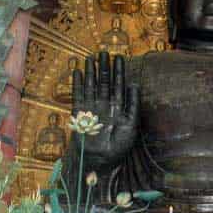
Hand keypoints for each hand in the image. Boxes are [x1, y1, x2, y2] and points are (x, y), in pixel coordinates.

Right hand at [72, 52, 138, 169]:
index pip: (119, 85)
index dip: (119, 71)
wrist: (100, 161)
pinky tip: (78, 72)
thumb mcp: (131, 125)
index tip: (119, 57)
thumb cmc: (118, 146)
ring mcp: (92, 108)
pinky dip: (78, 84)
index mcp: (118, 107)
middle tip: (104, 52)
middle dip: (104, 67)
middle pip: (104, 82)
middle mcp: (105, 105)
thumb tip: (134, 84)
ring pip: (91, 86)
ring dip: (91, 72)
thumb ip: (133, 104)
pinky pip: (78, 95)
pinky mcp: (79, 113)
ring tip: (91, 57)